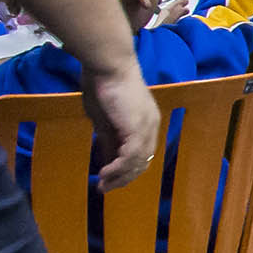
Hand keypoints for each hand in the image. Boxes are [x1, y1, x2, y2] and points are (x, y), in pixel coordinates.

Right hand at [84, 60, 163, 191]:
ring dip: (119, 177)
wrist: (108, 65)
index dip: (125, 168)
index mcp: (144, 122)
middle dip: (123, 178)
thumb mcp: (103, 118)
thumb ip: (108, 138)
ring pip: (137, 162)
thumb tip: (107, 158)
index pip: (140, 153)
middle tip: (105, 188)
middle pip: (142, 162)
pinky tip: (104, 173)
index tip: (107, 177)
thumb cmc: (102, 84)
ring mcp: (146, 127)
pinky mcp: (137, 128)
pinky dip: (118, 168)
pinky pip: (130, 156)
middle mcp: (150, 126)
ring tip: (102, 185)